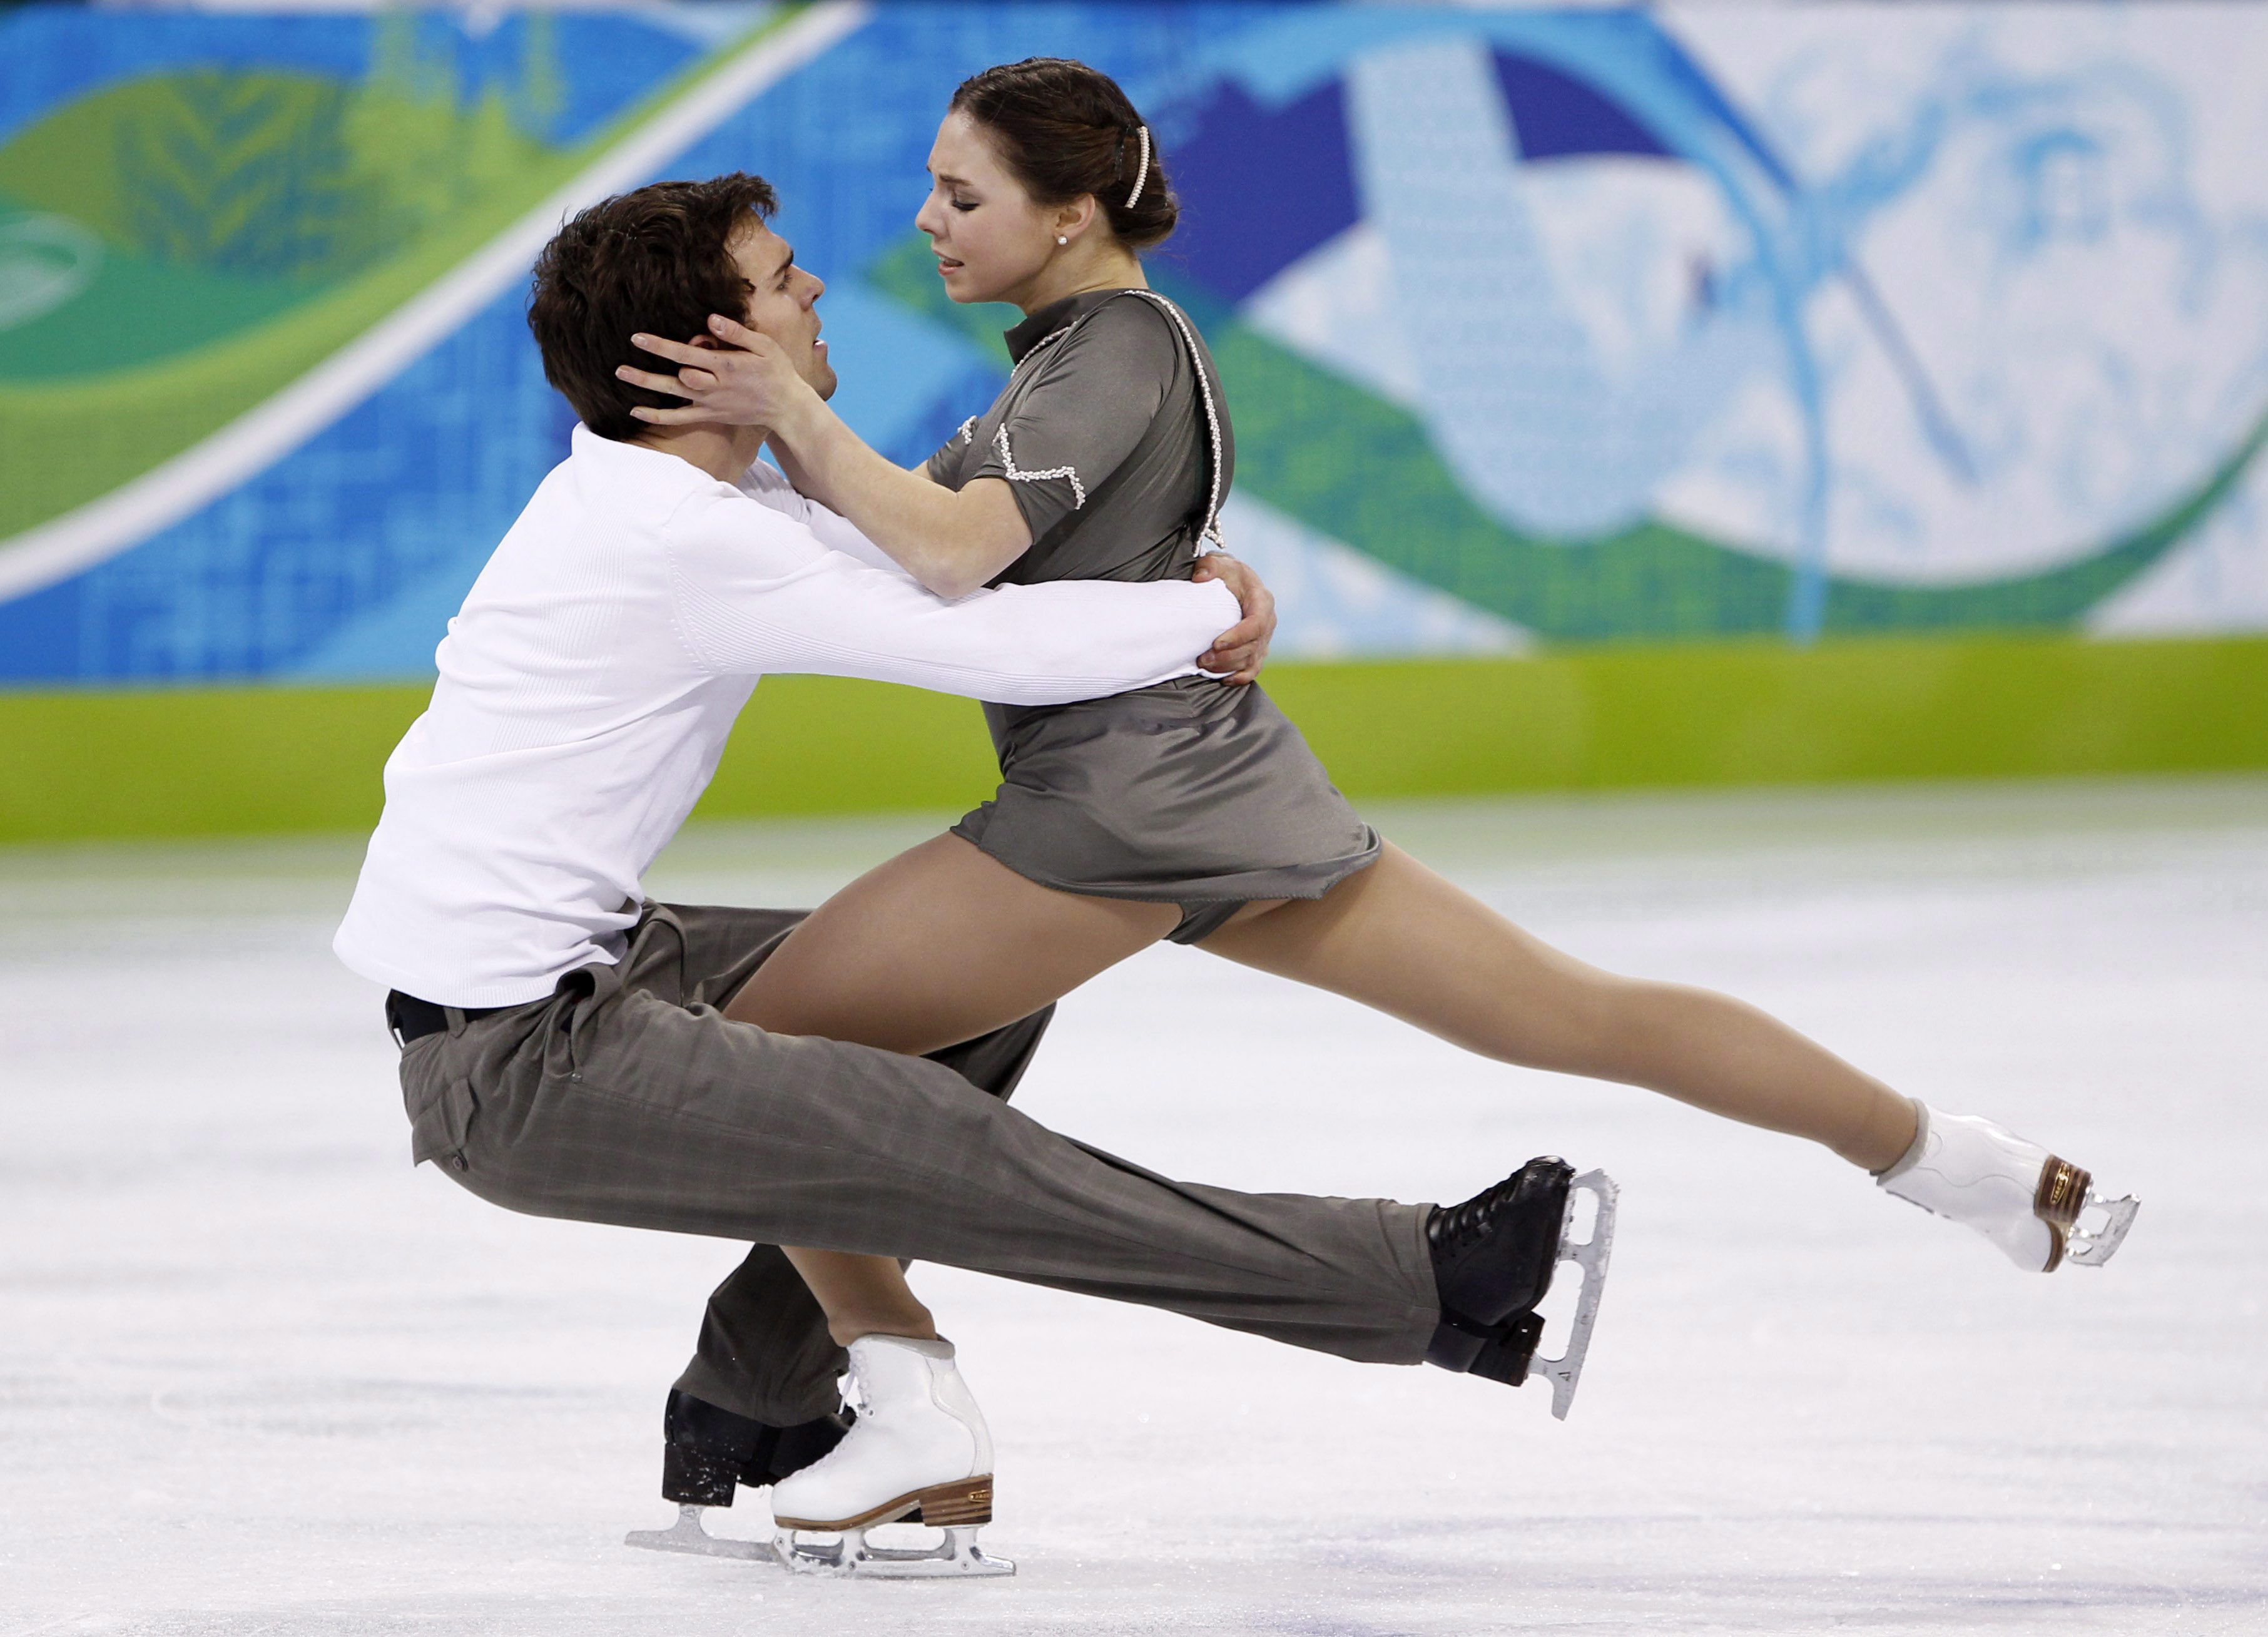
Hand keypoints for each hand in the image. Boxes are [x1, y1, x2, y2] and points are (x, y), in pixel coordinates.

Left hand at [616, 315, 810, 431]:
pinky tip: (637, 411)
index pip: (687, 354)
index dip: (661, 346)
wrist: (787, 407)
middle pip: (676, 377)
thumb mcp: (764, 345)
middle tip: (619, 364)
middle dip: (649, 371)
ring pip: (674, 396)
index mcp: (727, 365)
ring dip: (647, 387)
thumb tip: (710, 319)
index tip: (638, 337)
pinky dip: (658, 417)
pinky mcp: (711, 415)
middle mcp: (716, 385)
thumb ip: (736, 332)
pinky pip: (680, 419)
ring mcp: (712, 402)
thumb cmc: (776, 370)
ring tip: (621, 376)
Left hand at [1192, 552, 1274, 683]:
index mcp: (1262, 600)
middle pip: (1253, 646)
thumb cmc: (1225, 574)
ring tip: (1204, 665)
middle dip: (1227, 656)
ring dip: (1228, 667)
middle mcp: (1267, 621)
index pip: (1257, 623)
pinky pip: (1253, 668)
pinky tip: (1224, 679)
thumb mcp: (1217, 563)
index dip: (1238, 637)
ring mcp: (1264, 637)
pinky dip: (1240, 677)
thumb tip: (1201, 578)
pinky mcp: (1258, 649)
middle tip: (1203, 659)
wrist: (1234, 584)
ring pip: (1251, 660)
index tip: (1217, 644)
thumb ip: (1208, 566)